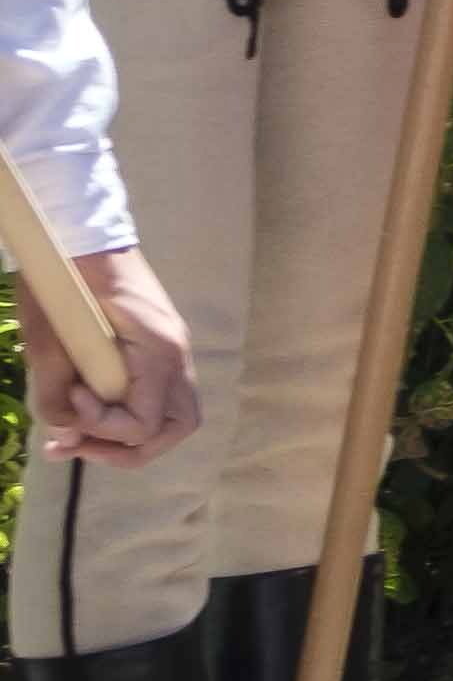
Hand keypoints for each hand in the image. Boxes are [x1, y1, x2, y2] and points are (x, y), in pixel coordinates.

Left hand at [20, 248, 198, 462]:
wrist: (78, 233)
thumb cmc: (63, 282)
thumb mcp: (48, 341)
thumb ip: (55, 393)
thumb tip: (64, 437)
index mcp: (157, 352)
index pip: (144, 423)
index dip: (101, 426)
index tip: (68, 399)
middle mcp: (176, 355)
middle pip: (176, 427)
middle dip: (126, 447)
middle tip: (79, 445)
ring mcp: (172, 349)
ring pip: (173, 415)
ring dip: (129, 434)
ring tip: (83, 436)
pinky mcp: (157, 345)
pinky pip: (157, 393)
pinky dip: (127, 411)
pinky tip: (90, 407)